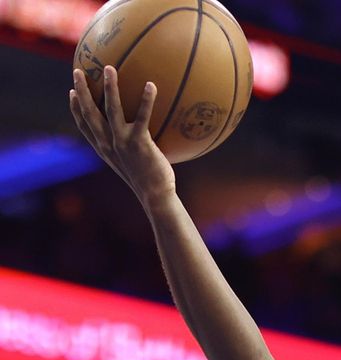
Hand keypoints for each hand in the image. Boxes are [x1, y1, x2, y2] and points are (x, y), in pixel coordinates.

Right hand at [69, 65, 175, 207]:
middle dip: (82, 91)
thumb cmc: (149, 181)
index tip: (71, 92)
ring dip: (109, 87)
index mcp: (104, 150)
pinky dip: (147, 100)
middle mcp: (108, 144)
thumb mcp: (135, 165)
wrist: (155, 196)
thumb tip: (143, 137)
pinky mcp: (139, 143)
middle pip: (89, 113)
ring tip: (109, 69)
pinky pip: (143, 116)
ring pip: (111, 109)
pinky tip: (151, 85)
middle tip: (78, 71)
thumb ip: (132, 149)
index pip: (84, 126)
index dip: (75, 109)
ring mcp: (122, 142)